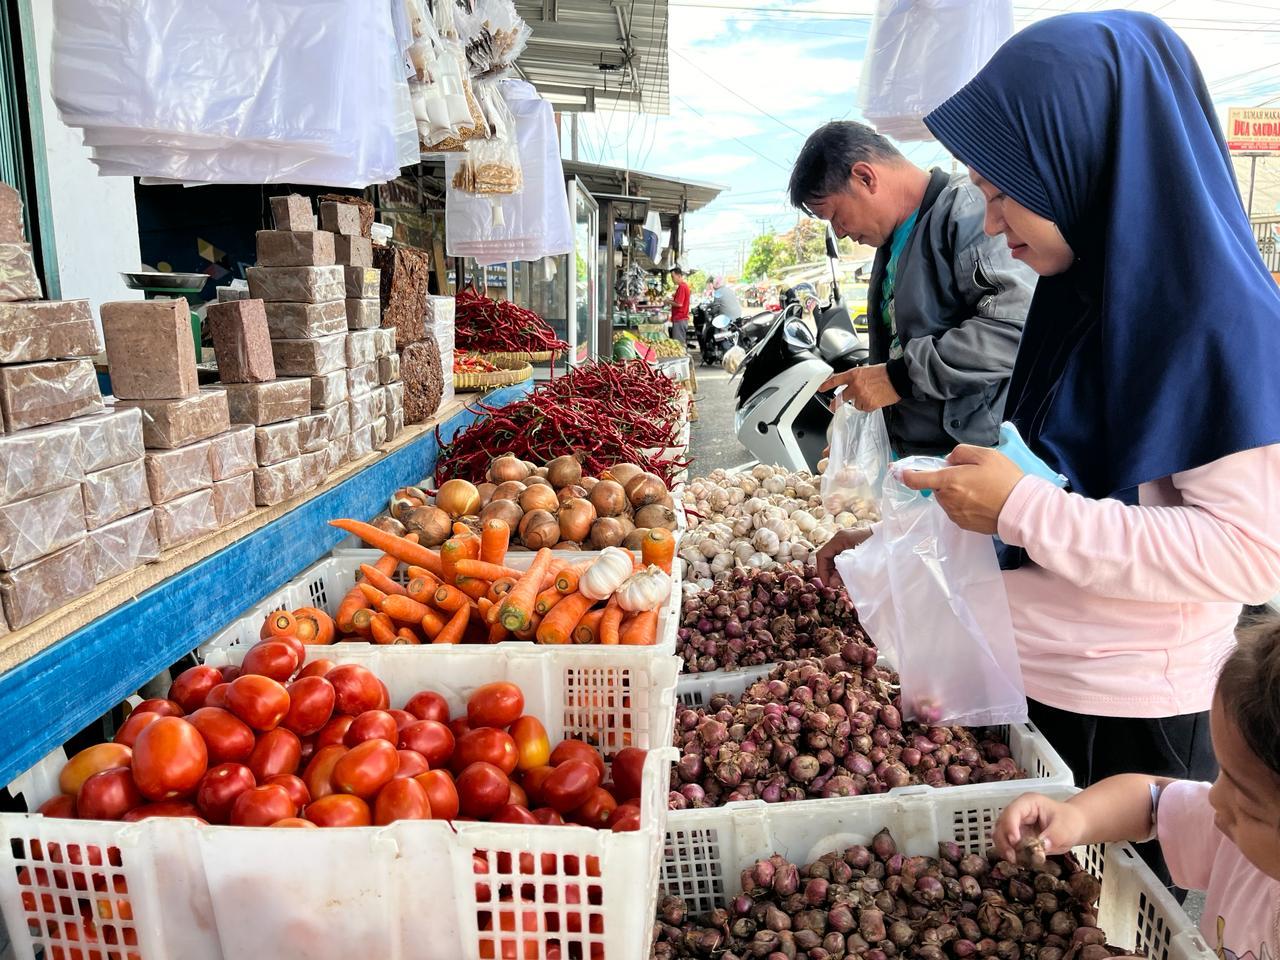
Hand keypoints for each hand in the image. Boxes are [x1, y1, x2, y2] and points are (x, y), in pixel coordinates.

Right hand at [815, 527, 873, 586]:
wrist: (895, 539)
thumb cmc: (877, 550)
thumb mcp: (858, 564)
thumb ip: (843, 574)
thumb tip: (832, 583)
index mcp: (840, 539)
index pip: (822, 555)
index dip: (822, 571)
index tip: (828, 584)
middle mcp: (841, 537)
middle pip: (827, 556)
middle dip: (829, 571)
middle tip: (835, 585)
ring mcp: (847, 539)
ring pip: (834, 556)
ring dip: (835, 570)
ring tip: (841, 581)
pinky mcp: (853, 543)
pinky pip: (841, 555)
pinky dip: (841, 566)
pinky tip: (847, 574)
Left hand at [820, 365, 899, 411]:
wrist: (897, 379)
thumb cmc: (884, 373)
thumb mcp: (865, 370)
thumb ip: (854, 377)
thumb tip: (846, 382)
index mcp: (854, 375)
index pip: (836, 380)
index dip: (827, 385)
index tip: (820, 388)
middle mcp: (856, 386)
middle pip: (841, 398)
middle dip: (835, 404)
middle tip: (832, 407)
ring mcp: (862, 396)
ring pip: (854, 404)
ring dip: (860, 402)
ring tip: (870, 395)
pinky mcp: (869, 404)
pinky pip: (864, 408)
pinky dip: (868, 406)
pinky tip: (874, 399)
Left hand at [900, 445, 1023, 534]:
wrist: (1022, 508)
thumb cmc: (1005, 479)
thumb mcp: (985, 454)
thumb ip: (960, 452)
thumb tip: (948, 461)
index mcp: (949, 481)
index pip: (916, 478)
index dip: (905, 473)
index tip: (897, 470)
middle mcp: (947, 500)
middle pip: (936, 487)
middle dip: (946, 479)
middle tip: (970, 475)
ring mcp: (955, 514)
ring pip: (946, 499)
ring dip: (955, 492)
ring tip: (980, 489)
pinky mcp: (963, 524)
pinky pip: (956, 510)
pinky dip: (964, 504)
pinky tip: (982, 501)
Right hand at [992, 792, 1086, 860]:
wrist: (1073, 826)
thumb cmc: (1070, 822)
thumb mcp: (1066, 828)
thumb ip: (1053, 836)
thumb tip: (1040, 849)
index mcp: (1028, 803)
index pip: (1012, 812)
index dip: (1010, 826)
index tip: (1015, 842)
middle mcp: (1017, 812)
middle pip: (1001, 823)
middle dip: (1004, 840)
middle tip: (1012, 857)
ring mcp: (1015, 824)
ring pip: (1000, 834)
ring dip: (1004, 848)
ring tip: (1014, 860)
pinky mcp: (1016, 836)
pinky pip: (1007, 844)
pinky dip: (1009, 852)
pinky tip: (1017, 860)